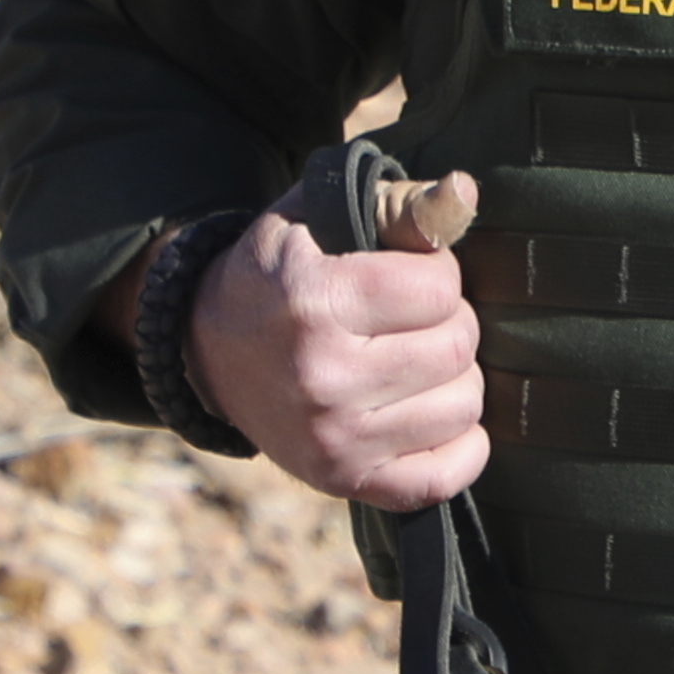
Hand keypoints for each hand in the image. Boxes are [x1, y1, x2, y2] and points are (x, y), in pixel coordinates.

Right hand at [188, 181, 483, 505]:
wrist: (210, 352)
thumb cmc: (280, 276)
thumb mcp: (317, 219)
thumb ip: (395, 203)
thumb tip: (464, 192)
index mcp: (313, 301)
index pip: (439, 288)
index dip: (437, 273)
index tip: (410, 276)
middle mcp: (321, 377)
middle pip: (457, 347)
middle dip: (450, 323)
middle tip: (415, 320)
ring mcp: (333, 440)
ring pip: (464, 406)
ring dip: (455, 379)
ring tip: (417, 362)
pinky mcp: (344, 481)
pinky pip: (447, 475)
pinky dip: (460, 444)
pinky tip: (430, 412)